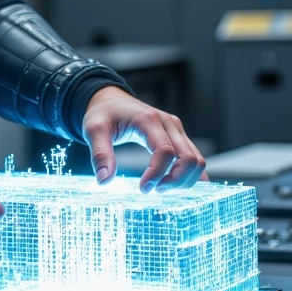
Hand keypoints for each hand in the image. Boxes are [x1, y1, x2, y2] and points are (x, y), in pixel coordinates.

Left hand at [81, 87, 205, 190]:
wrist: (111, 100)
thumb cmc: (103, 114)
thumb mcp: (94, 130)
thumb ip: (99, 154)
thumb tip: (104, 181)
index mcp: (149, 120)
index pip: (165, 152)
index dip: (157, 174)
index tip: (143, 188)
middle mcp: (169, 124)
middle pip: (189, 158)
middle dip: (175, 181)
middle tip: (154, 190)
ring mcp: (177, 130)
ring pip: (197, 160)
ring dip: (184, 180)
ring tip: (161, 187)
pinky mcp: (179, 136)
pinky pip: (194, 158)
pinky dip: (190, 175)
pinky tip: (175, 185)